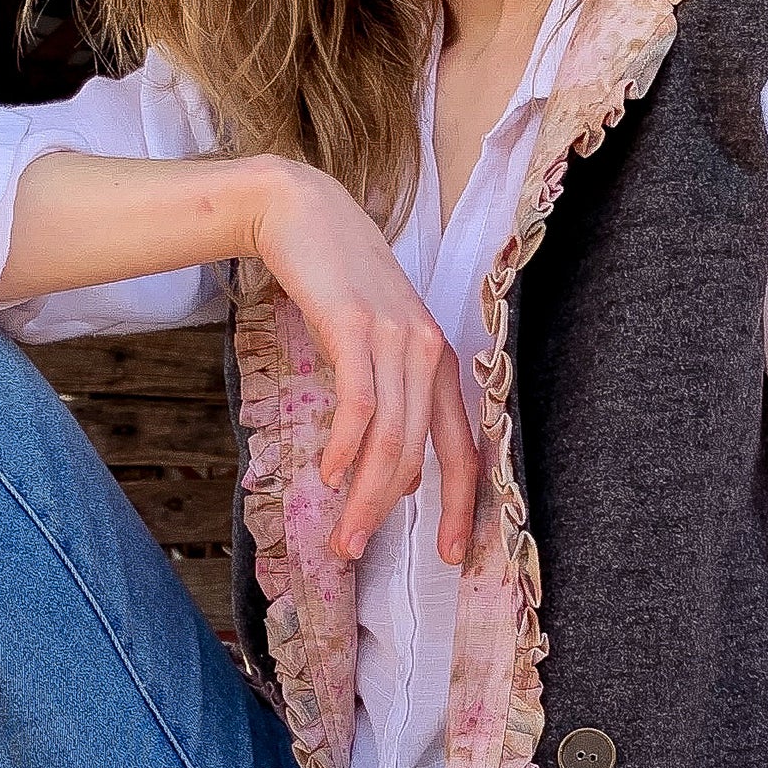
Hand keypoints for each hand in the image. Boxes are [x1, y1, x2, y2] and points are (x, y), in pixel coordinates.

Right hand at [252, 161, 479, 563]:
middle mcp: (427, 352)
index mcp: (438, 363)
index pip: (464, 448)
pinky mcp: (357, 326)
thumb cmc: (335, 282)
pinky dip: (347, 445)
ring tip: (344, 535)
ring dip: (364, 494)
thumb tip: (394, 474)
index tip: (453, 556)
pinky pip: (360, 401)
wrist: (303, 212)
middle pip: (420, 453)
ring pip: (389, 436)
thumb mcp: (374, 343)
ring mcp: (395, 337)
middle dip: (388, 511)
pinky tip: (331, 475)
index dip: (461, 506)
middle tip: (357, 551)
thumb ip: (392, 401)